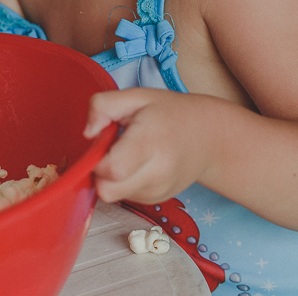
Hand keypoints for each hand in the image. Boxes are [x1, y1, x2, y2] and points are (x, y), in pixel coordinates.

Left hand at [83, 88, 213, 203]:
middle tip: (110, 150)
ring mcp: (158, 191)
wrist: (209, 138)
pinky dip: (123, 183)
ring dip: (111, 178)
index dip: (96, 158)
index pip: (112, 169)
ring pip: (114, 196)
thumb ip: (104, 105)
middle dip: (99, 172)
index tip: (102, 141)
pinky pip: (125, 197)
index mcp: (150, 141)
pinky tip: (137, 165)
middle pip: (108, 191)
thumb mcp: (137, 96)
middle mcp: (157, 172)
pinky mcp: (156, 201)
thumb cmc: (171, 113)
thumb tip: (88, 132)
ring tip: (128, 154)